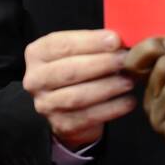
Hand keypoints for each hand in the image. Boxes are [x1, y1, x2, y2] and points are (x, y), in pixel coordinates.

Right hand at [22, 29, 134, 148]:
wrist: (71, 108)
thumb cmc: (79, 70)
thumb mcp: (81, 51)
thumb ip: (95, 44)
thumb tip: (122, 42)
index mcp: (38, 53)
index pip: (62, 44)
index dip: (90, 42)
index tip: (115, 40)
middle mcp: (36, 79)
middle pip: (69, 70)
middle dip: (101, 64)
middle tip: (126, 60)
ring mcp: (46, 104)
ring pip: (78, 96)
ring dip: (107, 87)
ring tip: (129, 81)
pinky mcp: (61, 124)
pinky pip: (88, 117)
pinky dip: (112, 108)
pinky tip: (128, 101)